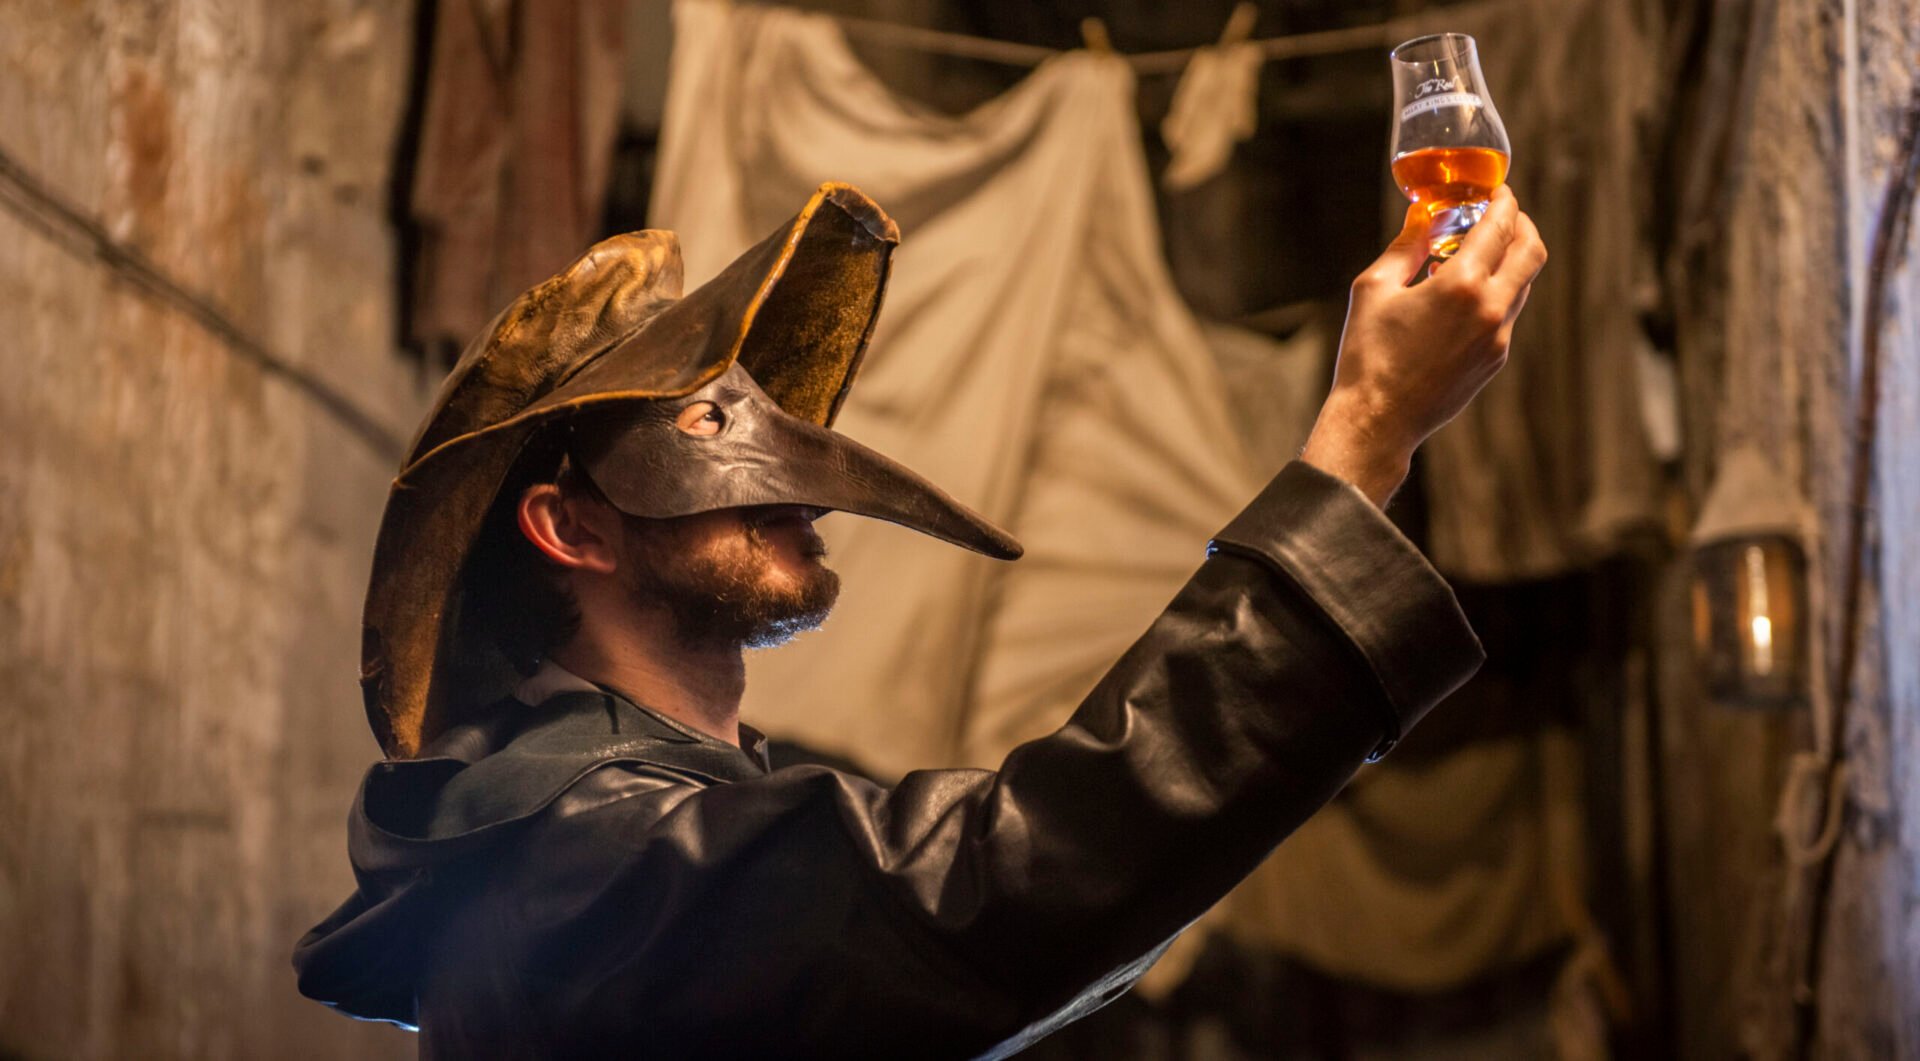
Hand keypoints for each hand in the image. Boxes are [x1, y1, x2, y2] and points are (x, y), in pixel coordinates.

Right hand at [1300, 185, 1546, 506]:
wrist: (1378, 420)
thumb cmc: (1367, 354)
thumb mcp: (1374, 289)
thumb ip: (1405, 246)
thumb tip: (1424, 215)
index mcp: (1460, 286)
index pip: (1500, 227)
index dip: (1503, 201)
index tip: (1497, 190)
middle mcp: (1490, 310)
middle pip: (1532, 251)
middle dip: (1521, 225)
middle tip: (1503, 215)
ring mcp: (1498, 338)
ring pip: (1522, 284)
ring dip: (1509, 261)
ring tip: (1476, 255)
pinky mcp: (1495, 360)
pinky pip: (1507, 314)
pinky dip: (1495, 293)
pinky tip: (1461, 297)